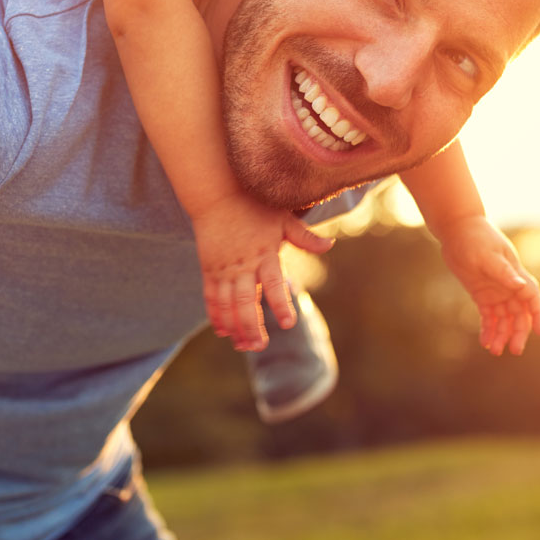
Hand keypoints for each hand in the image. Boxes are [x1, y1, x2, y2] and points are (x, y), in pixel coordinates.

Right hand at [191, 192, 332, 351]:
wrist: (218, 192)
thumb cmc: (255, 205)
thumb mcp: (283, 218)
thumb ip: (305, 237)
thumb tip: (330, 245)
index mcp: (265, 254)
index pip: (275, 285)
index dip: (281, 305)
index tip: (288, 324)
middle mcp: (244, 264)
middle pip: (246, 303)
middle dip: (252, 327)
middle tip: (260, 347)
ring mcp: (224, 268)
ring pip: (227, 305)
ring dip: (234, 327)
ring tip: (243, 346)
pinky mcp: (209, 268)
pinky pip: (211, 297)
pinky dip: (216, 315)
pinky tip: (223, 331)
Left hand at [435, 216, 539, 355]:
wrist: (457, 229)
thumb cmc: (475, 238)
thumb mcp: (487, 256)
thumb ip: (504, 273)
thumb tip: (521, 286)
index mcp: (515, 275)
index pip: (533, 298)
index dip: (538, 315)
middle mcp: (509, 286)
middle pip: (520, 314)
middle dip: (519, 332)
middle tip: (514, 350)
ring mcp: (496, 291)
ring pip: (504, 319)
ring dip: (502, 334)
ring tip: (494, 350)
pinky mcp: (482, 294)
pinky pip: (489, 316)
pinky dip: (488, 329)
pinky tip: (484, 341)